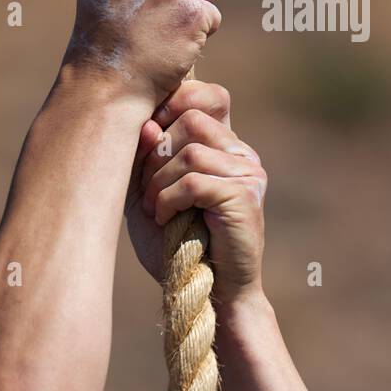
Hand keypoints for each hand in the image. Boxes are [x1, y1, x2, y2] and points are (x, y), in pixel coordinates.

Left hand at [125, 80, 266, 304]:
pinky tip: (166, 220)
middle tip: (148, 191)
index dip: (173, 103)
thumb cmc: (175, 245)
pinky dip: (169, 199)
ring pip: (191, 150)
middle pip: (191, 119)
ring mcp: (248, 173)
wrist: (209, 295)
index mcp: (225, 144)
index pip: (206, 95)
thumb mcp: (147, 194)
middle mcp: (242, 152)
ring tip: (155, 210)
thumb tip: (144, 124)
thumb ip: (142, 157)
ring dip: (160, 182)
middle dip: (156, 154)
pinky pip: (195, 180)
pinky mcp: (245, 197)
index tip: (146, 137)